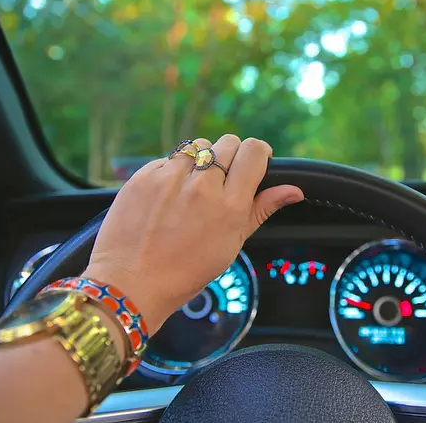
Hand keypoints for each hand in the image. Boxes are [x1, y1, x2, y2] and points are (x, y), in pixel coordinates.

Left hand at [81, 135, 303, 330]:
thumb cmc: (186, 271)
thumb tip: (294, 190)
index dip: (257, 154)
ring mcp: (169, 178)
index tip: (254, 164)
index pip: (253, 151)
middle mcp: (201, 185)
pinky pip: (168, 159)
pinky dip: (172, 171)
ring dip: (201, 160)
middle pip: (228, 142)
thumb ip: (261, 209)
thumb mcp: (232, 244)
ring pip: (198, 145)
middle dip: (230, 157)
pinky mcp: (143, 176)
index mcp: (229, 205)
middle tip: (222, 182)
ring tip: (193, 188)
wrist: (132, 284)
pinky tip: (168, 197)